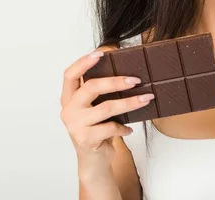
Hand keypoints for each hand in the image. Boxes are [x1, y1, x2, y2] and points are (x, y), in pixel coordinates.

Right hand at [59, 50, 153, 170]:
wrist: (93, 159)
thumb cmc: (97, 128)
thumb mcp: (94, 109)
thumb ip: (100, 94)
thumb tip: (128, 74)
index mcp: (68, 98)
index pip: (70, 75)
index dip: (83, 62)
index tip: (100, 53)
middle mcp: (68, 110)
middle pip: (91, 87)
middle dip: (116, 81)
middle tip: (136, 80)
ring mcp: (75, 125)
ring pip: (106, 108)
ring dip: (130, 103)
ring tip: (146, 99)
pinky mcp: (85, 139)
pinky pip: (111, 128)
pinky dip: (123, 128)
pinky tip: (129, 129)